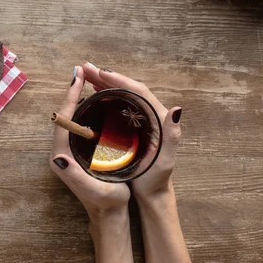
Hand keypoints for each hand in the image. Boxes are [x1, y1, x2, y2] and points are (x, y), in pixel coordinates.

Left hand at [50, 66, 129, 222]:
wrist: (110, 216)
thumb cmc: (106, 203)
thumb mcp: (93, 191)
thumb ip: (74, 175)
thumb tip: (57, 157)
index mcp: (61, 157)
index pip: (62, 121)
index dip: (70, 98)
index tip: (78, 78)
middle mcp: (62, 152)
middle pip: (65, 116)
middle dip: (73, 92)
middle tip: (81, 71)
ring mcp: (69, 151)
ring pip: (72, 118)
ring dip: (79, 99)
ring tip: (87, 79)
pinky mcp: (78, 152)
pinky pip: (80, 124)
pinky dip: (86, 109)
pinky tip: (96, 100)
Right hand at [82, 63, 182, 201]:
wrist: (152, 194)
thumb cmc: (156, 179)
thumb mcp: (165, 160)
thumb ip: (171, 136)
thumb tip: (176, 109)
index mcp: (158, 118)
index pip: (138, 91)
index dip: (119, 80)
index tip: (99, 73)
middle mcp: (149, 114)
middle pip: (128, 88)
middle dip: (107, 76)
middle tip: (86, 68)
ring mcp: (139, 120)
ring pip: (121, 95)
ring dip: (104, 83)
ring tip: (86, 75)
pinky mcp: (130, 127)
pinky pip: (117, 104)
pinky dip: (105, 95)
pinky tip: (93, 93)